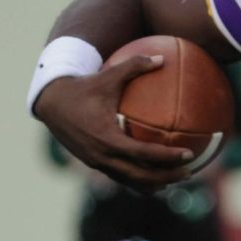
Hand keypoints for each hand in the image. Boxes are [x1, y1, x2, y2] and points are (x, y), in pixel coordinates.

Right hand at [33, 50, 199, 190]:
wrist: (51, 103)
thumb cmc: (82, 88)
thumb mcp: (108, 76)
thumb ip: (134, 66)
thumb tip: (161, 58)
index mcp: (107, 138)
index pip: (143, 155)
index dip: (168, 157)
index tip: (189, 154)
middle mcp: (102, 156)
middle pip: (140, 176)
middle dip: (166, 177)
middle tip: (189, 172)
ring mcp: (97, 162)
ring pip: (130, 181)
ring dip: (154, 183)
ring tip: (175, 179)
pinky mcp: (94, 163)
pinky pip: (120, 177)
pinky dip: (138, 180)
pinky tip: (154, 177)